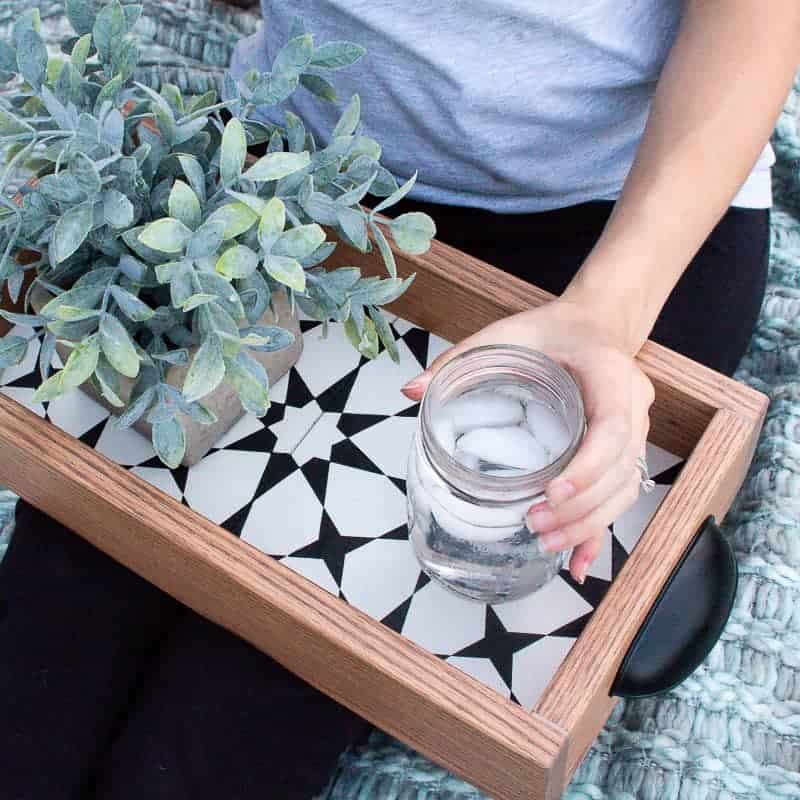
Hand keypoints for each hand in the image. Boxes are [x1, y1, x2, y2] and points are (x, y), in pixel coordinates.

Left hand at [401, 299, 654, 583]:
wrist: (593, 324)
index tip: (552, 492)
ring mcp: (635, 430)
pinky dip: (598, 531)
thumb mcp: (505, 334)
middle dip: (581, 507)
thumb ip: (460, 360)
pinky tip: (577, 564)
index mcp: (610, 374)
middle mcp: (633, 405)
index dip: (588, 466)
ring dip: (589, 524)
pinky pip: (620, 495)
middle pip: (621, 469)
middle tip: (535, 524)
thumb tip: (411, 391)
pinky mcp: (624, 450)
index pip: (613, 427)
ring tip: (546, 542)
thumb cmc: (551, 330)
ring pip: (625, 489)